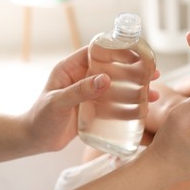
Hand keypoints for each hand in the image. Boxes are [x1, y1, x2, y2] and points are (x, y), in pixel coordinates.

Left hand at [22, 46, 159, 152]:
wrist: (35, 139)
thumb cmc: (41, 118)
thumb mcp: (58, 103)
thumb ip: (80, 91)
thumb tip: (106, 80)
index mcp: (71, 68)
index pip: (97, 51)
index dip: (117, 49)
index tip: (137, 53)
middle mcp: (83, 77)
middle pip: (113, 68)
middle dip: (134, 70)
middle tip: (153, 73)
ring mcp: (90, 93)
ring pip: (117, 86)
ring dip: (136, 88)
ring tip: (153, 92)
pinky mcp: (95, 108)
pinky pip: (115, 103)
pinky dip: (129, 104)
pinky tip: (143, 108)